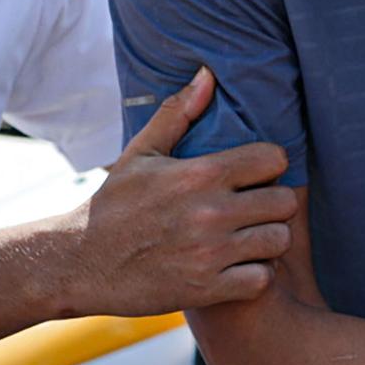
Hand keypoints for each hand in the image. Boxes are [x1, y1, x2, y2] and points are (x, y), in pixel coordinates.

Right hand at [54, 68, 296, 316]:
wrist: (79, 262)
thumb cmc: (114, 204)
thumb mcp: (141, 153)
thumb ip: (178, 113)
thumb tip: (208, 75)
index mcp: (199, 174)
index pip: (274, 159)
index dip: (271, 165)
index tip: (256, 174)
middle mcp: (210, 212)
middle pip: (285, 202)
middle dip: (274, 203)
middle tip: (256, 208)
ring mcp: (209, 253)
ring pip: (279, 241)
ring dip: (269, 240)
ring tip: (250, 237)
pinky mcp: (205, 289)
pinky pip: (261, 279)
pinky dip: (256, 275)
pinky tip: (239, 266)